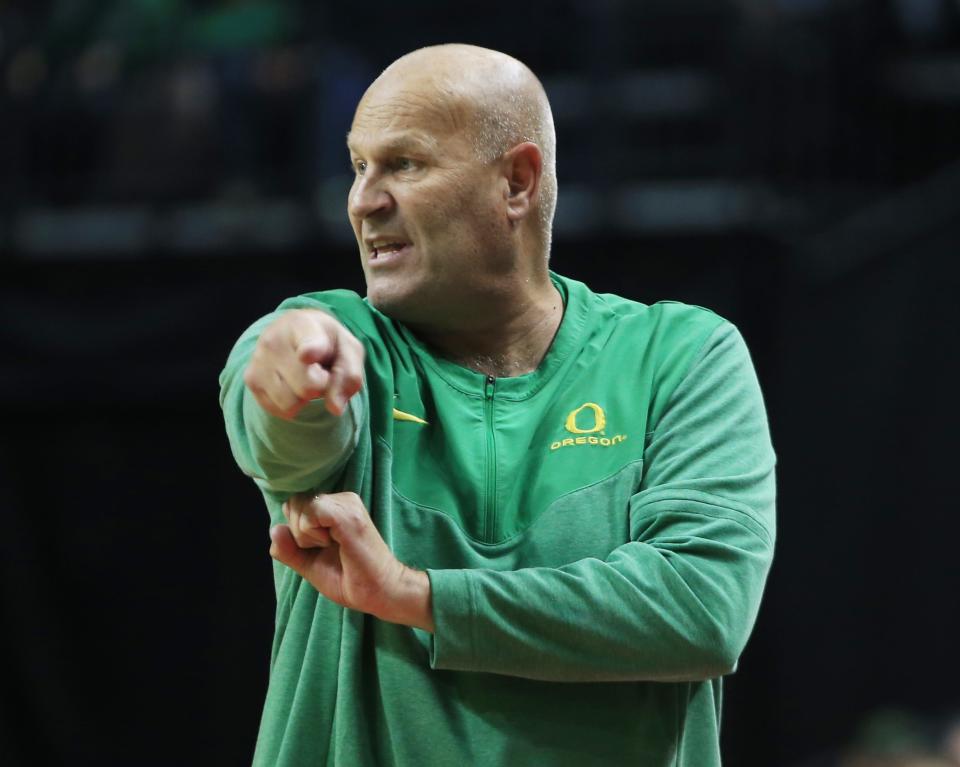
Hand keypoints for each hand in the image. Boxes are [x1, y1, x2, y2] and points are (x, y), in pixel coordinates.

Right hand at [243, 309, 364, 419]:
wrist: (294, 333)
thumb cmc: (327, 344)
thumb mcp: (348, 351)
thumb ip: (349, 376)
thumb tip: (335, 408)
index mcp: (304, 325)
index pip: (308, 345)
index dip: (310, 351)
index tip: (307, 355)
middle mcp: (275, 340)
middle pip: (308, 388)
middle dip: (320, 386)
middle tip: (318, 371)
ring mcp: (259, 360)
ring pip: (291, 404)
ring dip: (303, 398)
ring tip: (303, 376)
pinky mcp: (251, 379)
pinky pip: (278, 410)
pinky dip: (290, 403)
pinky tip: (290, 382)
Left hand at [271, 492, 433, 631]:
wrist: (378, 592)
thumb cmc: (349, 579)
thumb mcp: (309, 564)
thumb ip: (288, 549)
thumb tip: (275, 529)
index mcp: (334, 507)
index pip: (296, 506)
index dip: (296, 530)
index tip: (320, 548)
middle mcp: (342, 499)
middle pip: (294, 504)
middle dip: (299, 533)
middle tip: (327, 548)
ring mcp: (346, 503)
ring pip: (300, 507)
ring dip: (306, 535)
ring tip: (333, 547)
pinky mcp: (347, 514)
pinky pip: (311, 511)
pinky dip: (312, 533)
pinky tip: (333, 544)